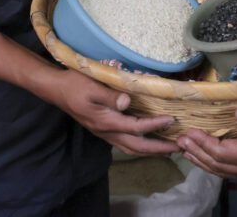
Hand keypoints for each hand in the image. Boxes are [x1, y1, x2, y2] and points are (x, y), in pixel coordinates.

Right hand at [51, 69, 179, 156]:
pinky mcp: (103, 130)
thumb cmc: (75, 85)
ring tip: (168, 150)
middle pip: (137, 147)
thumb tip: (128, 102)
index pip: (137, 127)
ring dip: (151, 151)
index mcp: (107, 122)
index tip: (172, 120)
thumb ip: (110, 96)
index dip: (155, 125)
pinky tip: (146, 143)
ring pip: (131, 149)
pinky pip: (125, 144)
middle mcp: (107, 132)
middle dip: (159, 148)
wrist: (57, 90)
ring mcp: (104, 133)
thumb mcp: (93, 87)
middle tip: (179, 147)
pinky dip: (139, 147)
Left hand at [177, 104, 236, 179]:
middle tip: (179, 142)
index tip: (188, 132)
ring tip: (188, 152)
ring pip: (223, 171)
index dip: (202, 143)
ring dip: (203, 162)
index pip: (220, 152)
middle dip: (197, 153)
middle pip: (217, 165)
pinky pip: (231, 173)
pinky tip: (210, 160)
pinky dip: (216, 166)